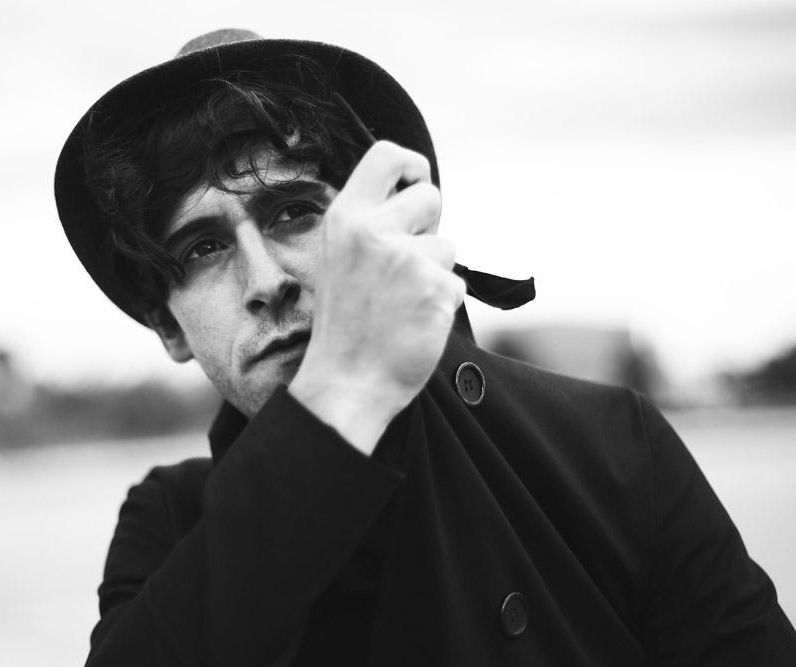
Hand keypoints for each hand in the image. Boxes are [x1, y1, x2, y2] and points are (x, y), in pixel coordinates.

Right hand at [289, 141, 465, 453]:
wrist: (345, 383)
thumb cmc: (345, 327)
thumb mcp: (339, 259)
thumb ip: (369, 225)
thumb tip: (412, 197)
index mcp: (345, 217)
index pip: (387, 154)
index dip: (412, 166)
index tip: (416, 185)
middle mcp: (373, 230)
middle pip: (430, 196)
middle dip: (429, 226)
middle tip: (405, 265)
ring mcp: (405, 259)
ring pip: (447, 246)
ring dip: (435, 273)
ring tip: (402, 304)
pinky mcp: (434, 289)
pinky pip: (456, 285)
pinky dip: (441, 306)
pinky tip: (414, 324)